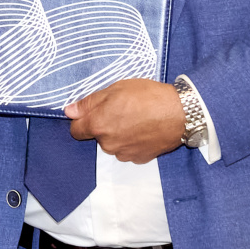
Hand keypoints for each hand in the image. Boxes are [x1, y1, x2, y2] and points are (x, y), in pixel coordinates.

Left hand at [64, 78, 185, 163]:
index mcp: (98, 125)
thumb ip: (89, 102)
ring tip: (136, 119)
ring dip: (119, 134)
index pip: (75, 131)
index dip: (81, 121)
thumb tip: (69, 111)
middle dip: (104, 125)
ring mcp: (124, 154)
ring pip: (113, 144)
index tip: (92, 113)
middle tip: (122, 110)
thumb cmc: (148, 97)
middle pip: (97, 136)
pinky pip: (128, 150)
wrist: (180, 114)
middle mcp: (108, 144)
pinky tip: (144, 129)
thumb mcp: (115, 89)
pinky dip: (132, 142)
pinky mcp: (139, 159)